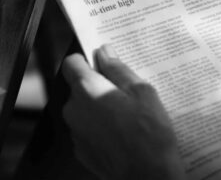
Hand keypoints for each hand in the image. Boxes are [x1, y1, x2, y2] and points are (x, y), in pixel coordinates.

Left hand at [61, 45, 183, 179]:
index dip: (86, 60)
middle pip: (79, 88)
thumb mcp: (142, 92)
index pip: (72, 63)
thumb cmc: (148, 134)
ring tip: (127, 117)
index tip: (102, 63)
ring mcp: (75, 132)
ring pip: (84, 110)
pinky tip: (121, 134)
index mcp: (87, 89)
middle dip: (98, 87)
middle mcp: (74, 109)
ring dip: (99, 109)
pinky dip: (99, 129)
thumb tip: (105, 52)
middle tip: (125, 93)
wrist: (147, 176)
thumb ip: (118, 69)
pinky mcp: (81, 150)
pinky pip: (87, 130)